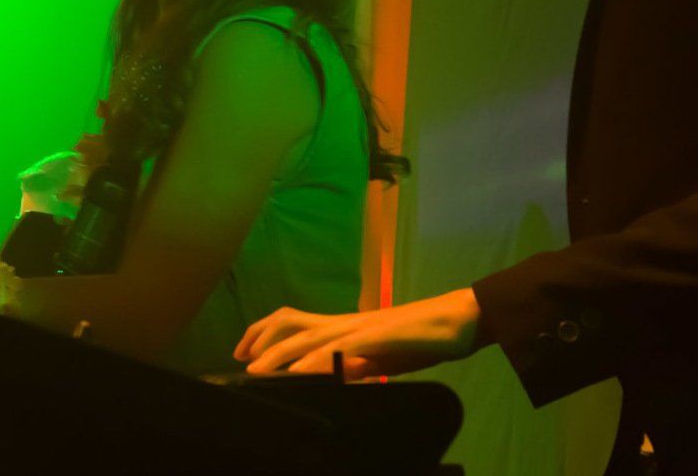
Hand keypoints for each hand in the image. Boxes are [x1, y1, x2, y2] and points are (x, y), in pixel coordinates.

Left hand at [234, 288, 486, 378]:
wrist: (457, 322)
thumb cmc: (420, 339)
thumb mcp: (379, 357)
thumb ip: (354, 363)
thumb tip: (333, 375)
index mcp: (344, 326)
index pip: (295, 321)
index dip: (265, 333)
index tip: (245, 353)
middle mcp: (345, 321)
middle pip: (291, 321)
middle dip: (260, 338)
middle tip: (240, 361)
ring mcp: (359, 326)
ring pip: (308, 334)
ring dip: (278, 353)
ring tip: (256, 370)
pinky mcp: (377, 336)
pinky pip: (340, 347)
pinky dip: (317, 359)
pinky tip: (301, 372)